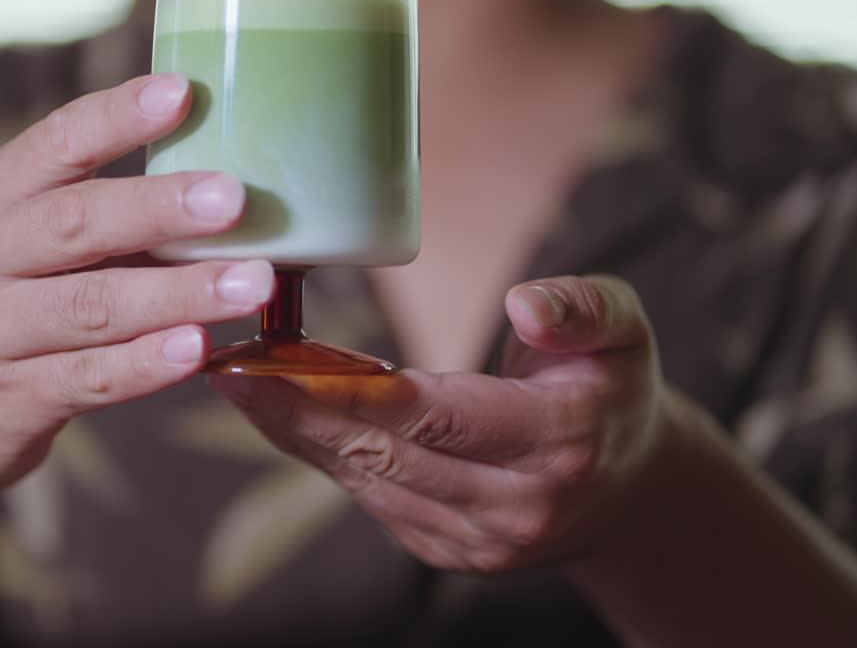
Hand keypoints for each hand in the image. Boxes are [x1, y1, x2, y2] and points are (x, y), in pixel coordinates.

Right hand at [0, 73, 273, 494]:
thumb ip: (103, 213)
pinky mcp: (13, 400)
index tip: (182, 92)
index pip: (55, 145)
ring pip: (92, 306)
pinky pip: (90, 379)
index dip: (116, 117)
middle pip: (75, 223)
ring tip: (252, 282)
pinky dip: (146, 364)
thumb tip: (222, 176)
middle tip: (234, 198)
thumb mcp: (22, 245)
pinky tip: (198, 349)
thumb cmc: (5, 308)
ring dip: (178, 292)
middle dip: (159, 208)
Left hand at [210, 275, 680, 571]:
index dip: (351, 391)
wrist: (626, 489)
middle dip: (298, 411)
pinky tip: (284, 413)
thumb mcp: (625, 329)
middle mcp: (515, 505)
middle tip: (230, 365)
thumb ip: (581, 308)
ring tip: (240, 380)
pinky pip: (371, 495)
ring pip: (368, 480)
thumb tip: (523, 305)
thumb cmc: (612, 389)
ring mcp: (478, 540)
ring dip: (297, 433)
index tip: (278, 360)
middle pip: (386, 453)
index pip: (438, 416)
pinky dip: (324, 453)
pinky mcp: (447, 551)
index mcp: (559, 441)